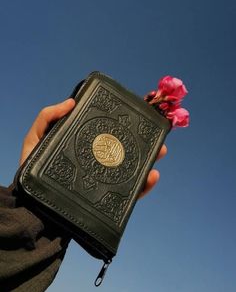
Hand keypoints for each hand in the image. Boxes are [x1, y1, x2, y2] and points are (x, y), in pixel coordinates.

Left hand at [19, 99, 166, 198]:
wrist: (33, 205)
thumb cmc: (33, 170)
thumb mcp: (36, 139)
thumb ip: (48, 117)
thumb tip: (71, 101)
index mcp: (85, 146)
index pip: (108, 133)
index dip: (123, 124)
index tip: (137, 116)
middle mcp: (97, 162)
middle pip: (125, 150)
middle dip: (143, 142)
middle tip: (156, 136)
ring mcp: (103, 180)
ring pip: (131, 170)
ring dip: (149, 161)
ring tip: (159, 153)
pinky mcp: (106, 200)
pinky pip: (129, 194)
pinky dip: (143, 187)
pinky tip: (151, 177)